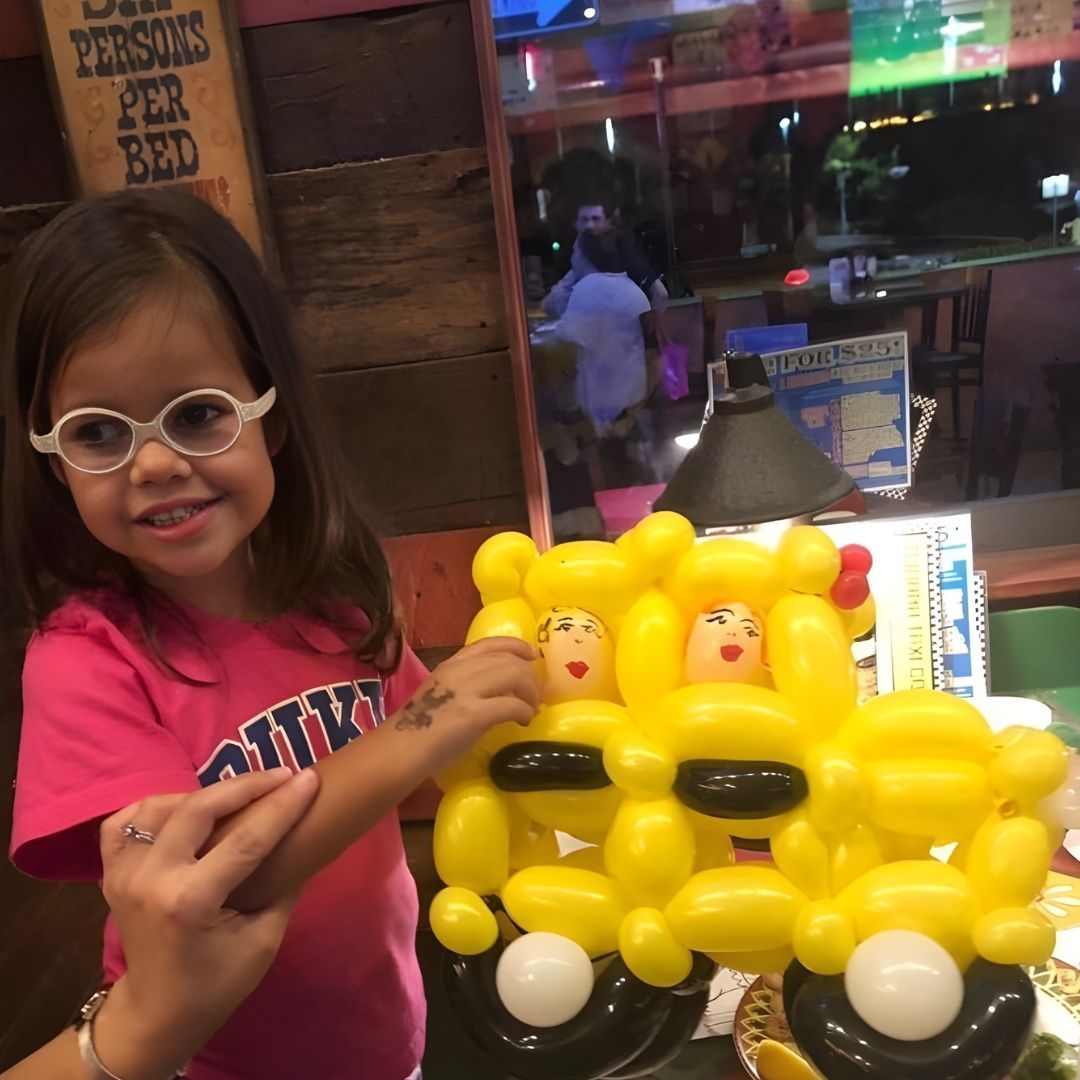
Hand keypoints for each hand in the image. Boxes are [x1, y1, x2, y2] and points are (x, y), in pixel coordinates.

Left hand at [92, 769, 319, 1079]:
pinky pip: (125, 821)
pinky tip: (184, 808)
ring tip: (238, 795)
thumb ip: (284, 887)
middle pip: (200, 808)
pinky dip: (156, 807)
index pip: (245, 839)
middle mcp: (151, 879)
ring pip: (162, 806)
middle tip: (283, 774)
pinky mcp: (111, 873)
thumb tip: (306, 840)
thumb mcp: (263, 941)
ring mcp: (124, 874)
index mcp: (189, 902)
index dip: (282, 805)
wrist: (155, 1015)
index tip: (310, 778)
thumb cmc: (215, 985)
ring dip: (204, 793)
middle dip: (247, 784)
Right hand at [392, 637, 538, 772]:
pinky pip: (512, 704)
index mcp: (451, 664)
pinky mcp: (473, 714)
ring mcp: (466, 691)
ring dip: (529, 692)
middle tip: (534, 695)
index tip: (531, 654)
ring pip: (514, 674)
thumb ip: (466, 687)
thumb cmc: (419, 729)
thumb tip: (497, 694)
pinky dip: (525, 711)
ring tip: (531, 708)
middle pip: (508, 659)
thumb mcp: (442, 694)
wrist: (400, 750)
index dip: (515, 645)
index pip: (489, 643)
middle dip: (529, 676)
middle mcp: (459, 671)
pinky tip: (524, 721)